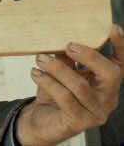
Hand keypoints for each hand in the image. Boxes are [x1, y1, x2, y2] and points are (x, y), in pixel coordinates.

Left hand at [15, 24, 123, 145]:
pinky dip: (48, 82)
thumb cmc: (55, 94)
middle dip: (89, 56)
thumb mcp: (62, 71)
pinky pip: (64, 97)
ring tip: (40, 59)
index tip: (113, 28)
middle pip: (111, 74)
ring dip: (57, 68)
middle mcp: (107, 98)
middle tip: (68, 46)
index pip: (120, 64)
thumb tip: (60, 37)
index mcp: (106, 83)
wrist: (41, 120)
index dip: (120, 46)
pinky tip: (35, 74)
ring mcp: (95, 112)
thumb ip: (66, 57)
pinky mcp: (79, 122)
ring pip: (80, 85)